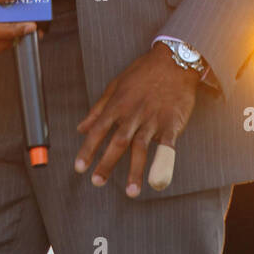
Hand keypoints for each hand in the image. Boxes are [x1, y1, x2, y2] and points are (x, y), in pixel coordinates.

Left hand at [74, 43, 198, 196]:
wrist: (174, 61)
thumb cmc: (143, 73)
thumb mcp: (116, 85)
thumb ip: (98, 109)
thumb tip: (81, 128)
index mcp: (118, 105)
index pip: (99, 130)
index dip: (88, 149)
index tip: (79, 167)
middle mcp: (133, 114)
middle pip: (118, 142)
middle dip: (107, 163)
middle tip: (97, 181)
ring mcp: (153, 119)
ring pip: (141, 148)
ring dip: (135, 171)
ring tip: (130, 192)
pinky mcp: (171, 123)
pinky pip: (167, 147)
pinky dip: (163, 164)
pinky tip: (158, 180)